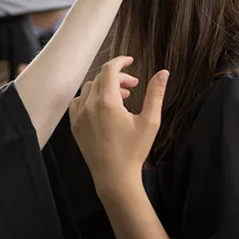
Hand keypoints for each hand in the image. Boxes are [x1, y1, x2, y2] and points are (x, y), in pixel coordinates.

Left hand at [69, 56, 168, 187]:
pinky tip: (102, 107)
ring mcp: (79, 116)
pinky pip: (78, 102)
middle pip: (101, 78)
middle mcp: (90, 106)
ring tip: (121, 98)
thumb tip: (163, 72)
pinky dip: (89, 98)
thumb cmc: (134, 150)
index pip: (110, 70)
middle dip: (118, 77)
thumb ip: (155, 94)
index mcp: (108, 102)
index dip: (121, 61)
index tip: (130, 61)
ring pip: (89, 88)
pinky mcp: (74, 125)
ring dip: (104, 87)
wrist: (114, 176)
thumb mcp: (150, 122)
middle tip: (134, 86)